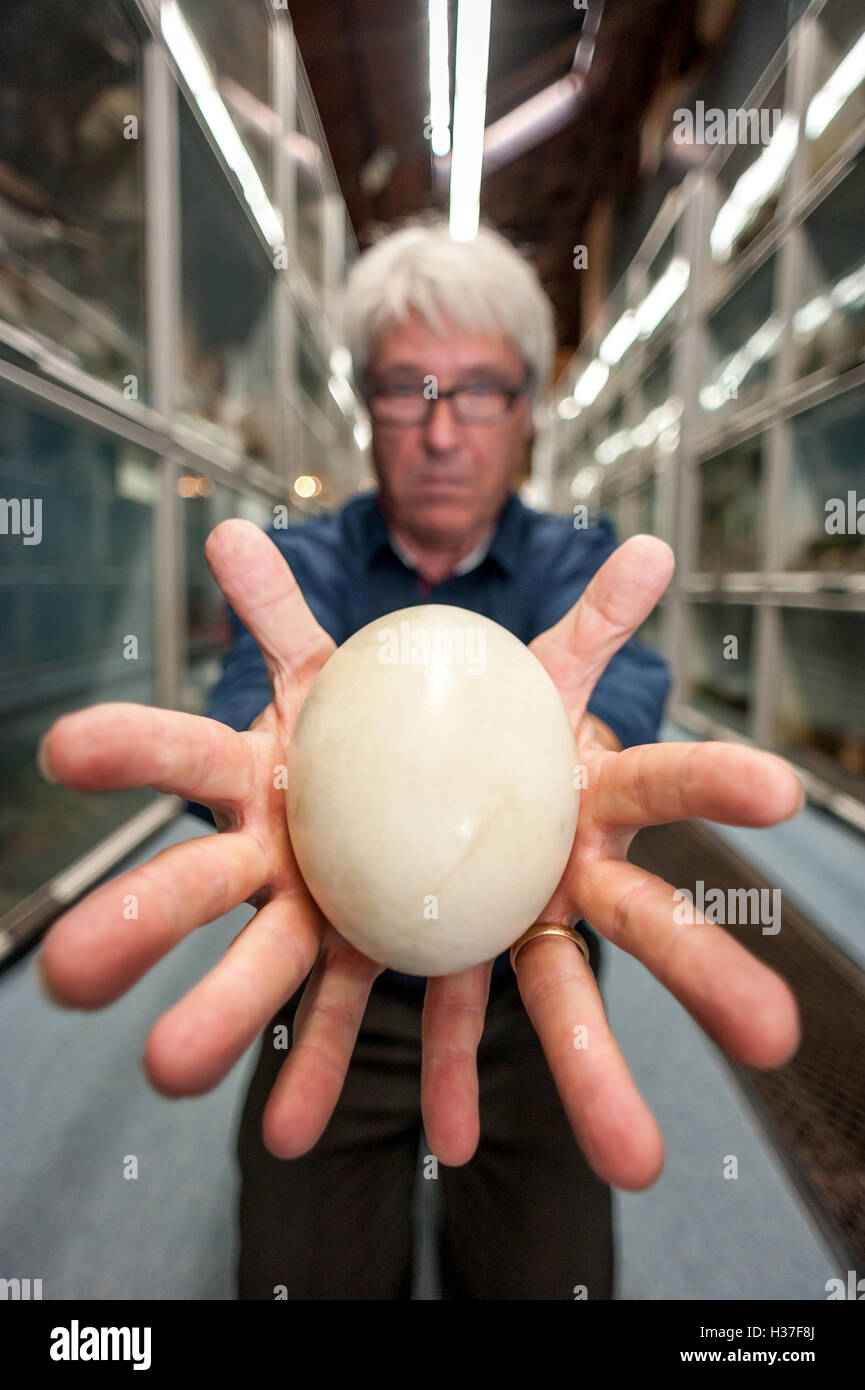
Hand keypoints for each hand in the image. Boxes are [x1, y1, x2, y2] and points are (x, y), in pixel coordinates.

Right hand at [36, 520, 390, 1158]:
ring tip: (171, 1072)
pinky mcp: (365, 954)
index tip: (63, 750)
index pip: (184, 749)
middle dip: (134, 921)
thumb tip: (225, 530)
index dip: (128, 746)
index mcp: (265, 764)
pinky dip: (323, 1071)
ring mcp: (311, 907)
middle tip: (66, 976)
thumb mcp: (369, 658)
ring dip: (217, 1015)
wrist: (466, 775)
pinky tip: (292, 1131)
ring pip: (258, 962)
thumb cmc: (408, 713)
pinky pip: (348, 1015)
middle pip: (191, 880)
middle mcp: (268, 844)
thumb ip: (298, 612)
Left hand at [420, 535, 801, 1187]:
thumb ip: (576, 615)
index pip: (665, 779)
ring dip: (591, 1072)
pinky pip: (447, 1017)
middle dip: (705, 971)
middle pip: (646, 918)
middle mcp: (570, 862)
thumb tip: (658, 547)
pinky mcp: (449, 950)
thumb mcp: (504, 658)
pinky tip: (451, 1142)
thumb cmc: (466, 709)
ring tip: (636, 1160)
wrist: (402, 759)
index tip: (782, 794)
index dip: (718, 782)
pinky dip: (448, 1077)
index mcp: (584, 782)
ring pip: (558, 995)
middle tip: (778, 1037)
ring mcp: (515, 916)